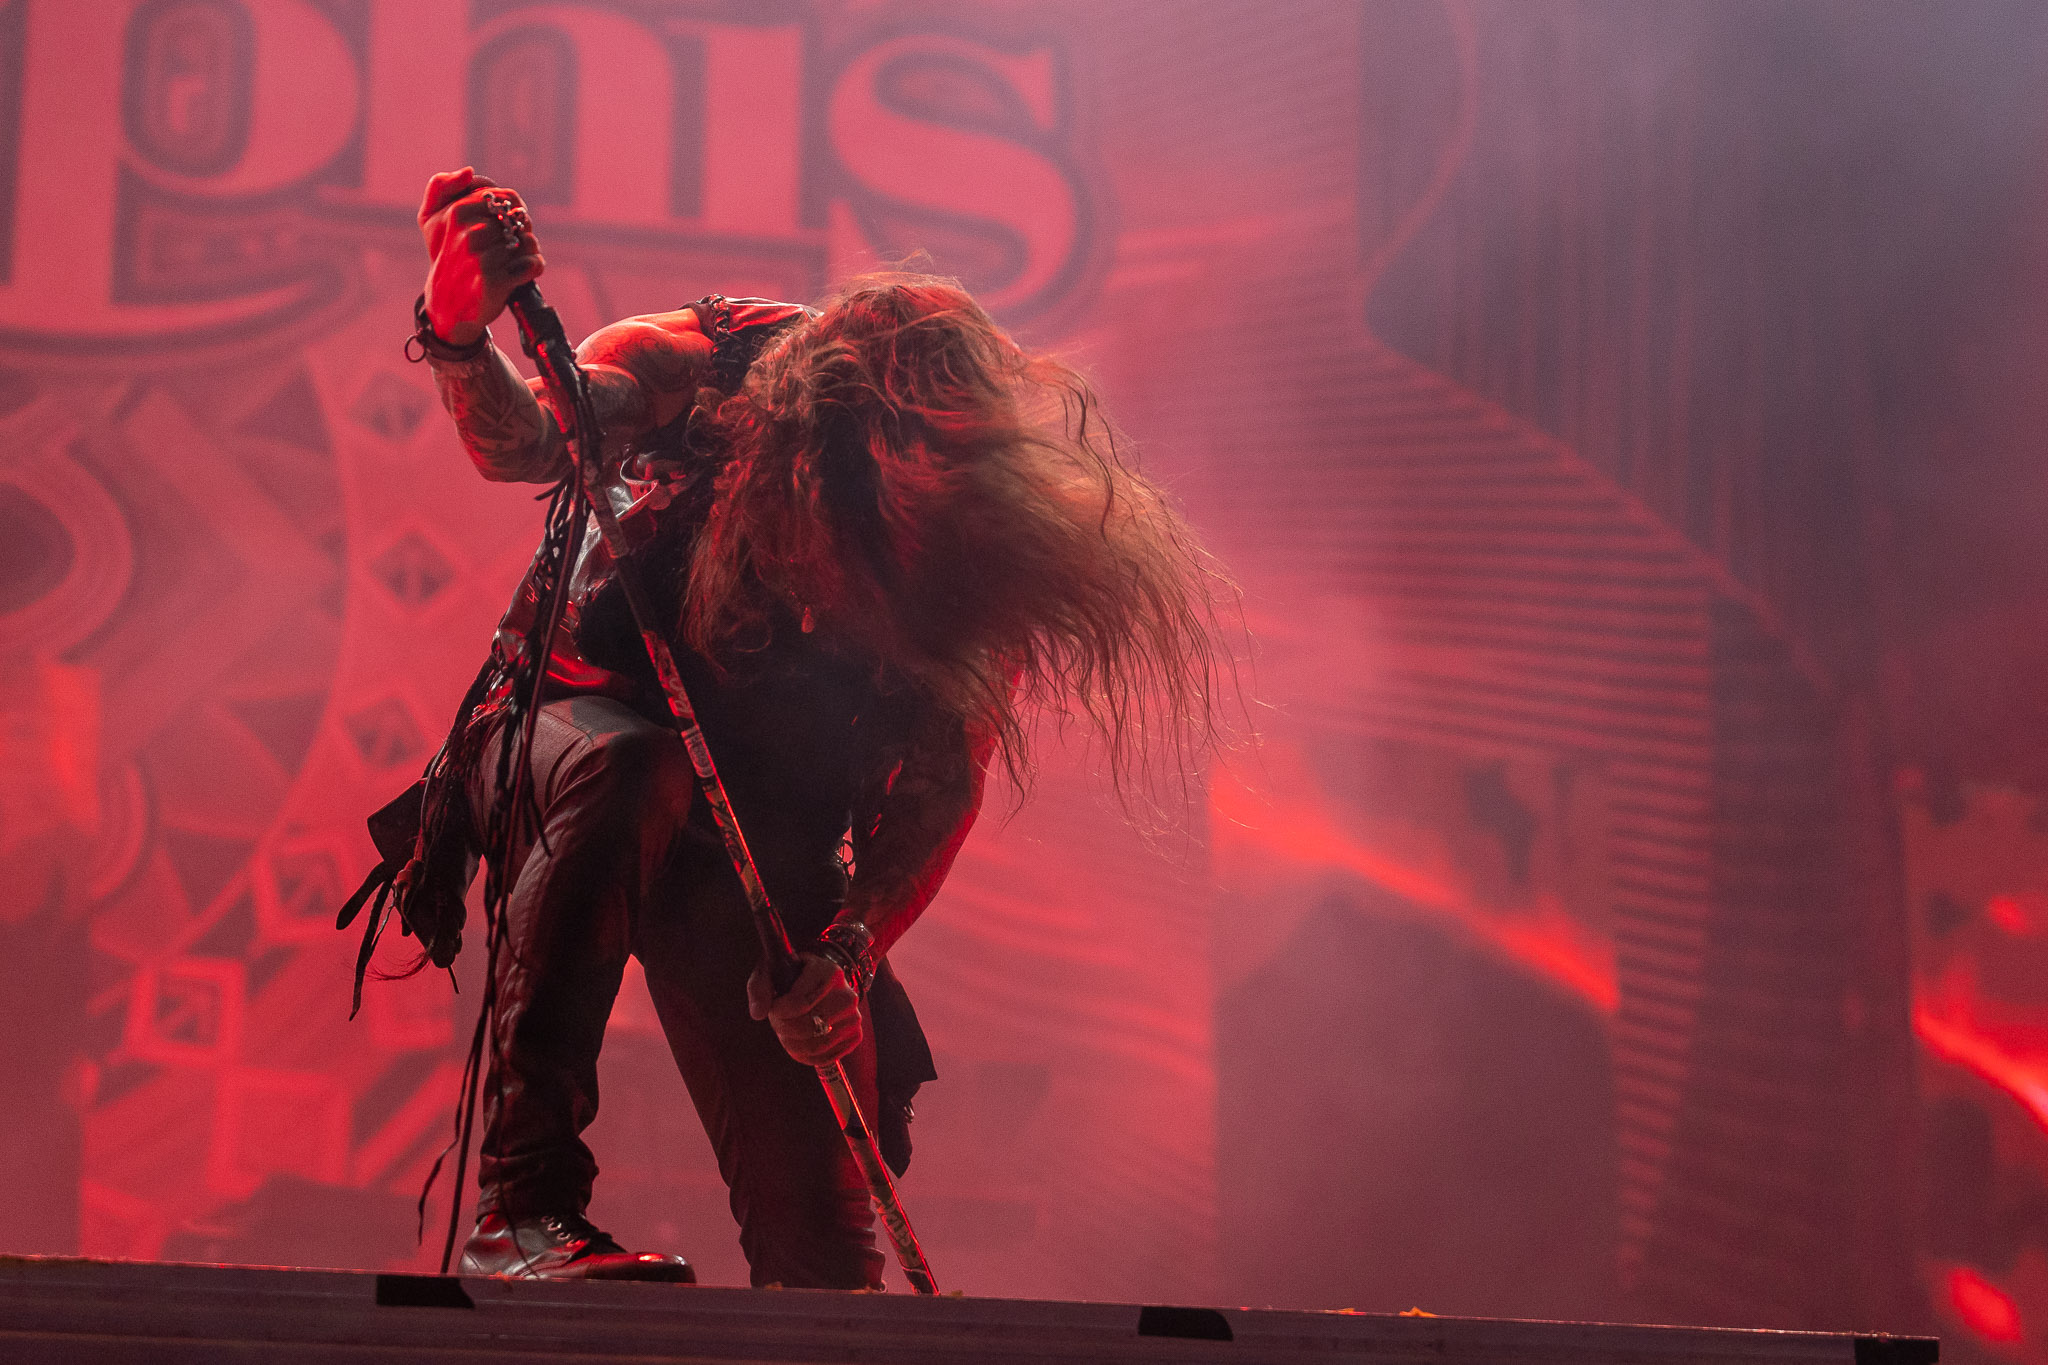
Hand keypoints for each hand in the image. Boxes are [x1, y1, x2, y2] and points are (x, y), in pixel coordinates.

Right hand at [417, 167, 544, 345]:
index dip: (515, 211)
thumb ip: (442, 187)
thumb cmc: (448, 258)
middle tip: (512, 246)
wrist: (446, 305)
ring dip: (529, 251)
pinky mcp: (495, 282)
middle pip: (521, 220)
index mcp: (458, 213)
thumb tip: (469, 171)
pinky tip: (520, 274)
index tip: (507, 226)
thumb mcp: (433, 220)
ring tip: (515, 261)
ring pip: (529, 242)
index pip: (510, 197)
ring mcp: (482, 259)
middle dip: (523, 232)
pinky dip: (533, 269)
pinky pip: (533, 265)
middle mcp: (469, 234)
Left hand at [747, 953, 862, 1065]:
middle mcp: (846, 995)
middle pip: (806, 1027)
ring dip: (791, 1044)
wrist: (823, 982)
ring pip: (814, 1045)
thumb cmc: (794, 977)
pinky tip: (798, 1042)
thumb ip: (759, 987)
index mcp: (829, 972)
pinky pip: (823, 1057)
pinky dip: (804, 1055)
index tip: (774, 1007)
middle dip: (783, 1028)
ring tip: (786, 1031)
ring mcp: (854, 1017)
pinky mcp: (855, 1036)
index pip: (799, 1003)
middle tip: (778, 1021)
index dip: (778, 1011)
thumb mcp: (773, 971)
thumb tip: (758, 1013)